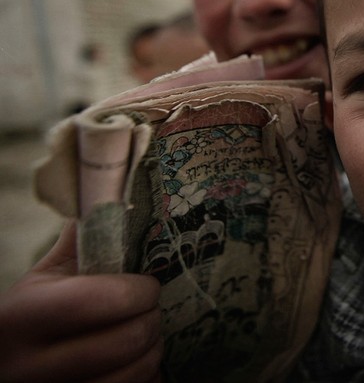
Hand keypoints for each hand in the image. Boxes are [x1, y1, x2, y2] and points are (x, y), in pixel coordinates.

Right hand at [0, 220, 162, 382]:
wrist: (5, 366)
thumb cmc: (32, 316)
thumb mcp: (43, 279)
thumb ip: (80, 242)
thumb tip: (115, 196)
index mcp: (20, 317)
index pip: (95, 301)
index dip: (136, 291)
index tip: (147, 285)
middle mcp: (29, 366)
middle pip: (125, 341)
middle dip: (151, 319)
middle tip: (149, 309)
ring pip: (135, 373)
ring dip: (153, 351)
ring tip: (142, 335)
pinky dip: (147, 378)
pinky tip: (135, 364)